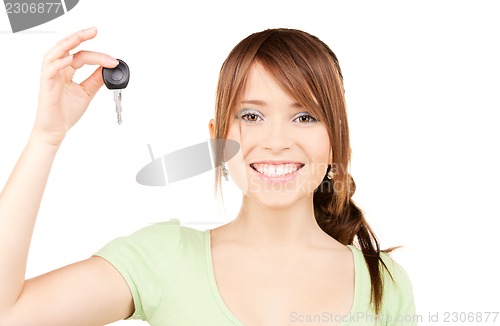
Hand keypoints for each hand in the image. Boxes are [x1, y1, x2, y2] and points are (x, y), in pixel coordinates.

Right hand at [32, 27, 118, 145]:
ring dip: (69, 43)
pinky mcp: (46, 85)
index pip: (81, 55)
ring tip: (82, 36)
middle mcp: (57, 70)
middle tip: (94, 30)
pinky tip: (70, 59)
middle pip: (67, 48)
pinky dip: (60, 62)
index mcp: (66, 71)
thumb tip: (109, 69)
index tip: (113, 60)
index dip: (98, 56)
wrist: (56, 130)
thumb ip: (96, 79)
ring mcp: (50, 76)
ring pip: (56, 53)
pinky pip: (50, 69)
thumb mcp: (87, 92)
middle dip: (80, 36)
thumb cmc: (66, 112)